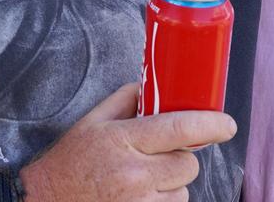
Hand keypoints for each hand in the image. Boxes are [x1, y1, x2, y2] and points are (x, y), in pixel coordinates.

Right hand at [21, 83, 236, 200]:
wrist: (45, 200)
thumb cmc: (71, 159)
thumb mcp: (93, 121)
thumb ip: (127, 99)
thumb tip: (157, 84)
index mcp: (123, 139)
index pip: (180, 127)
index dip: (210, 124)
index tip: (228, 125)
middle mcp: (133, 174)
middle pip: (188, 164)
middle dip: (180, 158)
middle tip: (157, 156)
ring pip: (182, 190)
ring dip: (171, 184)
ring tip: (141, 180)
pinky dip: (162, 201)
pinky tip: (139, 196)